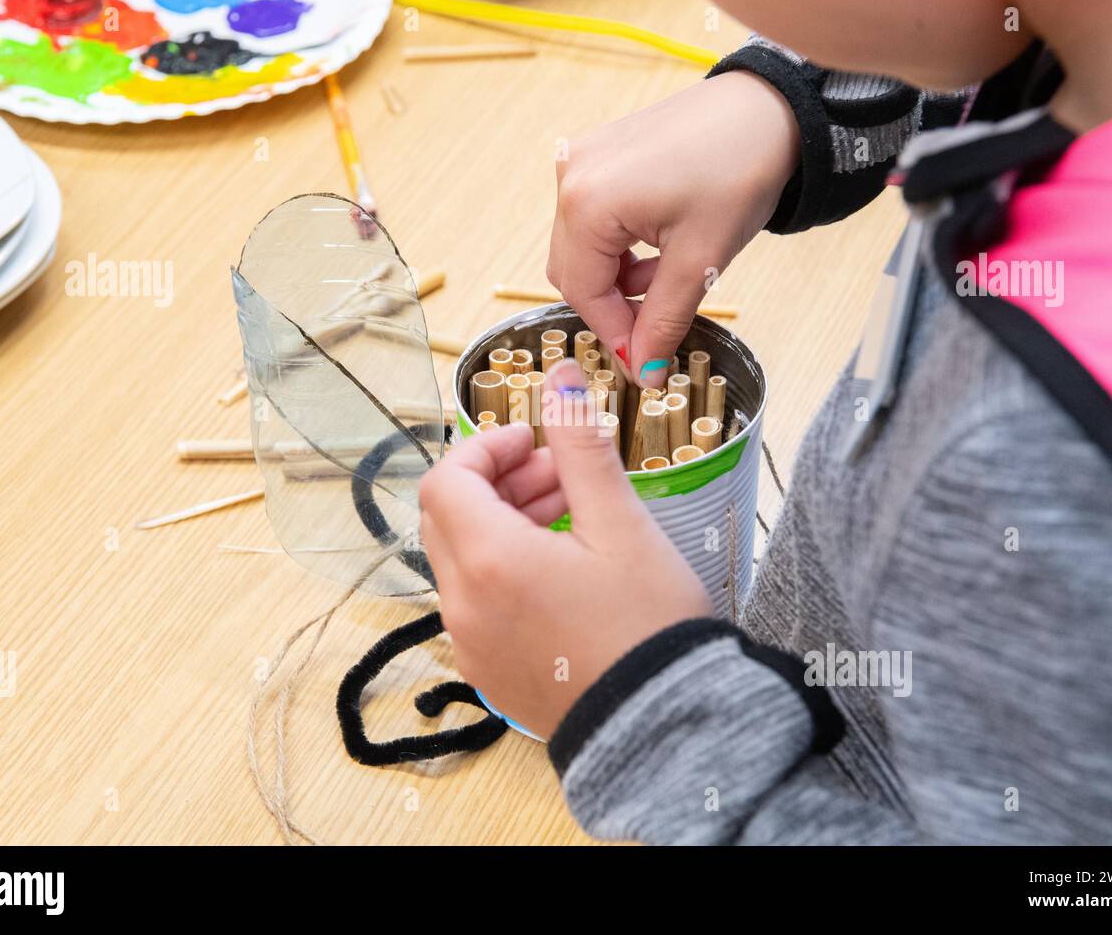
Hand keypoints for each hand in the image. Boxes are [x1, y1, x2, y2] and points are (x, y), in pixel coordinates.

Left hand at [419, 360, 711, 737]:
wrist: (665, 729)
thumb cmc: (649, 628)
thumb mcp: (622, 525)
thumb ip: (581, 448)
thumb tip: (561, 381)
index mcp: (489, 561)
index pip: (447, 480)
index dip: (487, 449)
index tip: (535, 443)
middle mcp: (463, 604)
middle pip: (449, 518)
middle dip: (498, 483)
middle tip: (559, 476)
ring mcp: (470, 643)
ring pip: (463, 560)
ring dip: (502, 526)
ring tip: (571, 518)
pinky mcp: (487, 671)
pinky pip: (477, 602)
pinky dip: (504, 570)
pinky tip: (562, 570)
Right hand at [547, 70, 797, 386]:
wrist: (767, 109)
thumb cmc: (739, 169)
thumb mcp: (701, 261)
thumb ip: (664, 321)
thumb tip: (644, 371)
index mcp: (588, 204)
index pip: (584, 293)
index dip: (616, 335)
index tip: (644, 366)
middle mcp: (571, 177)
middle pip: (574, 271)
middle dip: (613, 307)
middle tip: (656, 330)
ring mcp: (580, 161)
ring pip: (583, 247)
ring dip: (618, 278)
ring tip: (666, 282)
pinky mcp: (598, 154)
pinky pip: (593, 218)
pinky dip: (620, 247)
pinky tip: (658, 251)